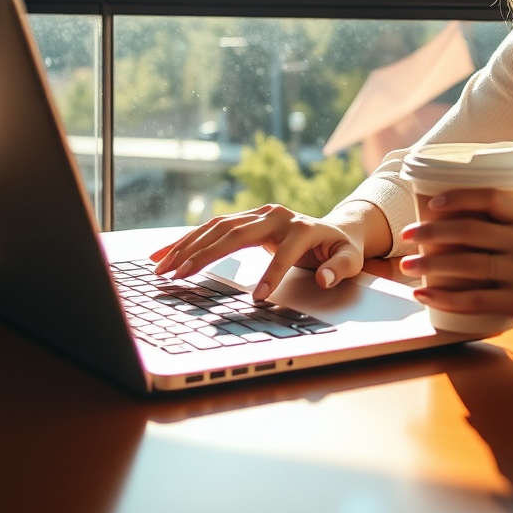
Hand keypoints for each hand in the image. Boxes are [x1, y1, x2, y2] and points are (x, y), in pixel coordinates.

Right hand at [150, 204, 364, 300]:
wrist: (334, 229)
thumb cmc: (341, 249)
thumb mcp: (350, 260)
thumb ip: (340, 268)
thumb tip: (325, 278)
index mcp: (303, 227)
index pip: (285, 252)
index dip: (272, 273)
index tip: (258, 298)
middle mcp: (276, 215)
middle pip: (236, 232)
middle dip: (205, 254)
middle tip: (179, 275)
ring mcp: (258, 213)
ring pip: (217, 227)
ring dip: (187, 246)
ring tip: (162, 268)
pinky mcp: (246, 218)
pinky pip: (212, 228)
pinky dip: (188, 241)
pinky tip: (165, 254)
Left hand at [400, 189, 512, 327]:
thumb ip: (492, 220)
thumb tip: (434, 210)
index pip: (491, 198)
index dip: (460, 197)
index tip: (432, 204)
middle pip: (472, 232)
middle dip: (432, 233)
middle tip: (406, 236)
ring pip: (469, 267)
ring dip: (432, 266)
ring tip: (407, 266)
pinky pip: (475, 300)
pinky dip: (445, 298)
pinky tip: (424, 294)